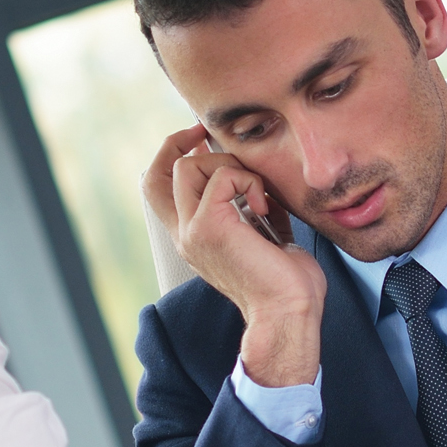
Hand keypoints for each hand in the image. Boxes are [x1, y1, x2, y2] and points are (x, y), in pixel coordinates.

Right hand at [146, 126, 327, 380]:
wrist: (288, 311)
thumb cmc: (285, 281)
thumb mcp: (264, 233)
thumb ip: (250, 205)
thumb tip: (258, 176)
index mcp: (192, 237)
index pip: (157, 188)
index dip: (169, 155)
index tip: (198, 138)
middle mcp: (184, 234)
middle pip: (160, 172)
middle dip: (183, 142)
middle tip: (209, 135)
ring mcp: (192, 231)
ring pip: (186, 166)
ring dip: (227, 164)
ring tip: (255, 190)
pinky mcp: (209, 227)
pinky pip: (222, 177)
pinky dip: (248, 181)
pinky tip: (265, 205)